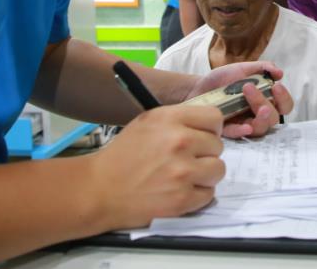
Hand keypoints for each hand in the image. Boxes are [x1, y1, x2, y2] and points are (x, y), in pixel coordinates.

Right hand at [89, 104, 223, 229]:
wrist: (98, 190)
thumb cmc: (122, 156)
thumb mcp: (148, 123)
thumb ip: (178, 121)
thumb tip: (207, 126)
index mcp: (170, 119)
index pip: (214, 118)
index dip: (210, 129)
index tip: (201, 138)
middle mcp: (179, 141)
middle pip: (218, 146)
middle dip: (205, 154)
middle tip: (185, 161)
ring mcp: (182, 172)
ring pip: (218, 170)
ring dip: (204, 175)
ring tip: (184, 177)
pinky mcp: (182, 199)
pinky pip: (209, 195)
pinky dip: (197, 196)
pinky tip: (178, 192)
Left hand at [187, 61, 292, 137]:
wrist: (198, 86)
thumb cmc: (224, 79)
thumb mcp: (243, 68)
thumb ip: (262, 68)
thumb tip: (280, 73)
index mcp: (266, 100)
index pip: (284, 106)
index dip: (284, 99)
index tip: (276, 86)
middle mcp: (258, 115)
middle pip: (274, 119)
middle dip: (266, 103)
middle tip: (249, 87)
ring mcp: (244, 124)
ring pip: (260, 129)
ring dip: (259, 117)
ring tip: (247, 99)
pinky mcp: (228, 131)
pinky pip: (238, 135)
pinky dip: (243, 131)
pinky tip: (245, 126)